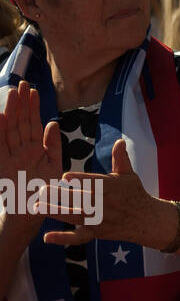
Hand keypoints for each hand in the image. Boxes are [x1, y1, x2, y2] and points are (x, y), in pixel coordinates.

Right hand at [0, 81, 61, 241]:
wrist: (29, 217)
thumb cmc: (44, 192)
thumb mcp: (53, 166)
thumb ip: (52, 145)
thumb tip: (51, 123)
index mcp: (35, 149)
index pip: (33, 124)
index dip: (33, 108)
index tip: (33, 90)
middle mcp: (21, 151)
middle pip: (21, 123)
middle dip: (21, 104)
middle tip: (22, 84)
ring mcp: (11, 158)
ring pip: (12, 131)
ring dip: (12, 112)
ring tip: (12, 93)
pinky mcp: (3, 167)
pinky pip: (0, 147)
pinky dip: (0, 132)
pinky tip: (0, 117)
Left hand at [36, 139, 170, 248]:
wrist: (146, 219)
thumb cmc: (134, 193)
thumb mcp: (129, 174)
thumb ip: (120, 158)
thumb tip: (119, 141)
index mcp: (111, 188)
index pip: (95, 183)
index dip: (80, 180)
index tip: (65, 176)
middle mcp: (104, 205)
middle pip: (80, 200)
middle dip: (60, 195)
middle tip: (42, 190)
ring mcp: (99, 220)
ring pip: (74, 216)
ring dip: (55, 212)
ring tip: (38, 207)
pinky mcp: (95, 233)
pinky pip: (77, 238)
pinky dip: (62, 238)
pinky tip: (47, 237)